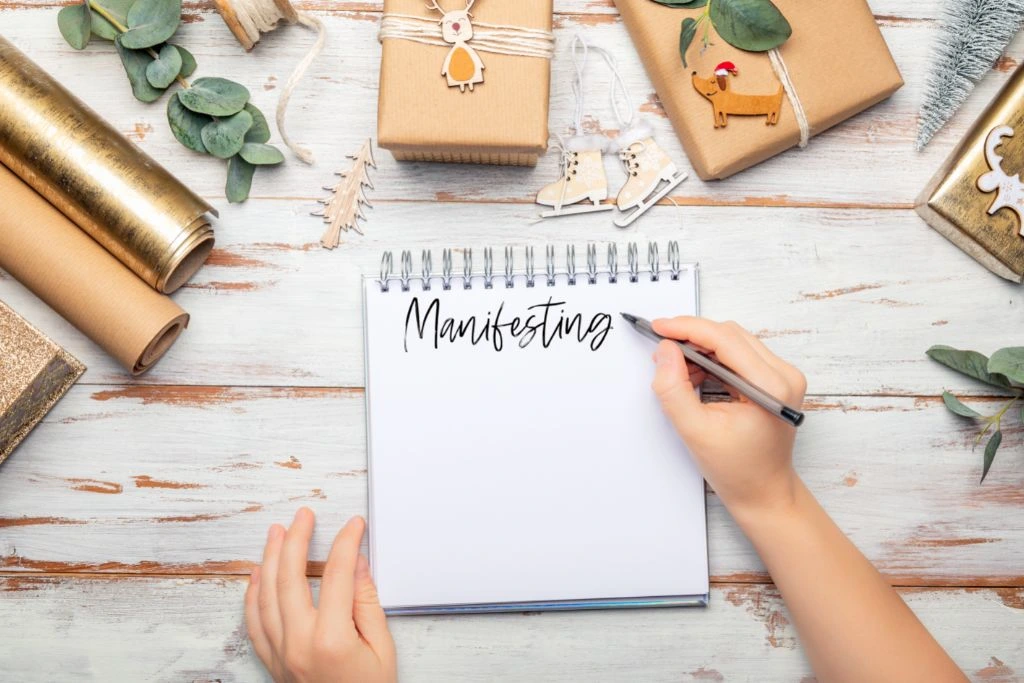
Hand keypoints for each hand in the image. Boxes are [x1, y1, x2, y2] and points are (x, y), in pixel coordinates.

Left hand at [245, 509, 396, 682]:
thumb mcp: (383, 649)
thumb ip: (367, 603)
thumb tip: (357, 564)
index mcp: (331, 638)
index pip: (337, 574)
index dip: (345, 543)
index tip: (353, 526)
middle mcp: (299, 643)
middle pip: (290, 576)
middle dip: (297, 538)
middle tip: (304, 515)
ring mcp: (281, 654)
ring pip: (266, 594)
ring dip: (269, 559)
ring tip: (275, 532)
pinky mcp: (273, 663)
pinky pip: (253, 622)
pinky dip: (252, 595)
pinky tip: (256, 574)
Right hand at [650, 317, 806, 518]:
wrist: (764, 492)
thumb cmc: (738, 470)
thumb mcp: (695, 431)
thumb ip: (674, 389)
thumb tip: (664, 351)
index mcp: (770, 387)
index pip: (724, 339)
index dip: (687, 328)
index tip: (658, 327)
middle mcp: (784, 375)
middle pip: (730, 335)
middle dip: (692, 337)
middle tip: (661, 349)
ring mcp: (783, 376)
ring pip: (734, 341)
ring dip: (701, 348)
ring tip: (678, 370)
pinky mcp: (775, 380)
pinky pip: (740, 354)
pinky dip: (713, 359)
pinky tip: (695, 374)